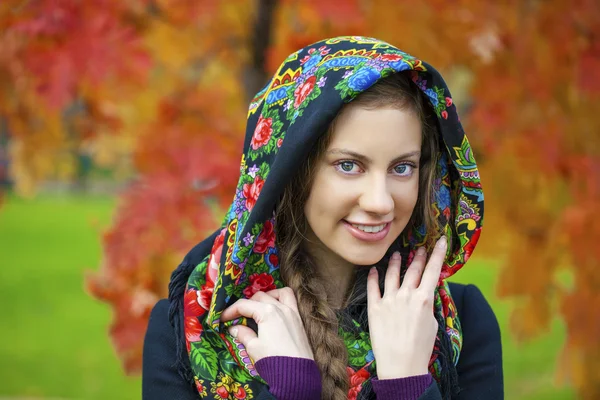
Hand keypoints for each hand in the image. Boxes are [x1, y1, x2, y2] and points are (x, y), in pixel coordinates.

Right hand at [220, 287, 313, 362]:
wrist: (297, 373)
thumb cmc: (273, 360)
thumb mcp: (254, 348)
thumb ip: (243, 334)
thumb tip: (234, 328)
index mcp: (267, 312)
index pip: (244, 305)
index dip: (230, 311)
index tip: (222, 319)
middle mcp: (280, 307)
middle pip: (259, 297)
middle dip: (246, 305)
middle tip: (238, 317)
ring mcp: (292, 311)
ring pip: (278, 293)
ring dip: (266, 297)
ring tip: (258, 308)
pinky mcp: (299, 319)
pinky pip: (291, 299)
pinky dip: (281, 298)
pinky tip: (275, 309)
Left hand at [367, 236, 446, 378]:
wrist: (401, 365)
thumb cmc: (421, 348)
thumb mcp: (432, 323)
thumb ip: (427, 305)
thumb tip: (424, 295)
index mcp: (424, 299)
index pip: (432, 270)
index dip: (437, 254)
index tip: (440, 241)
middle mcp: (406, 295)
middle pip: (413, 269)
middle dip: (418, 256)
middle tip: (419, 248)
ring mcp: (388, 300)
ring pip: (391, 274)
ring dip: (395, 262)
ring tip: (397, 255)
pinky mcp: (374, 307)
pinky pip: (373, 287)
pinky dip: (373, 276)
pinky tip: (374, 270)